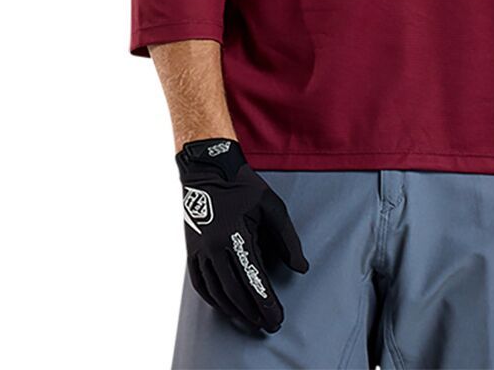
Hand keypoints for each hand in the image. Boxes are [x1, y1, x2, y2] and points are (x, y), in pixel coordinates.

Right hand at [176, 138, 308, 332]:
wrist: (208, 169)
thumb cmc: (243, 186)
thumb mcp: (272, 206)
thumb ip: (288, 239)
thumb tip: (301, 268)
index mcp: (236, 235)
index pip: (254, 278)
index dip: (267, 302)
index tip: (277, 318)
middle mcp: (215, 247)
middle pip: (235, 291)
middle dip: (253, 312)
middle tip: (268, 325)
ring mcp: (201, 250)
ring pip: (217, 291)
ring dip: (234, 310)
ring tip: (250, 319)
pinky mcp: (192, 251)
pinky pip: (200, 284)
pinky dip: (214, 299)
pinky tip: (226, 306)